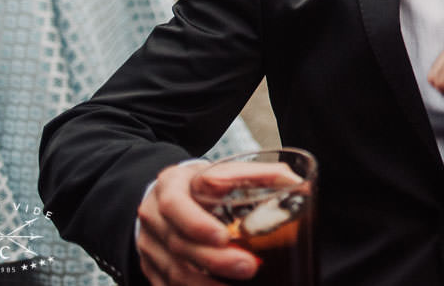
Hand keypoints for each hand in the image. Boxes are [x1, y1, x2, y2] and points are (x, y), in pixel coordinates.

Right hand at [135, 162, 257, 284]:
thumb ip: (256, 173)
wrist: (166, 197)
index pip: (175, 205)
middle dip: (215, 260)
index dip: (197, 224)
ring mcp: (149, 245)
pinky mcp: (152, 268)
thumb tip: (293, 181)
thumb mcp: (221, 169)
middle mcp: (154, 217)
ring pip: (174, 271)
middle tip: (249, 267)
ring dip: (206, 284)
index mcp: (169, 187)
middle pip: (179, 244)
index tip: (224, 237)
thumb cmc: (199, 185)